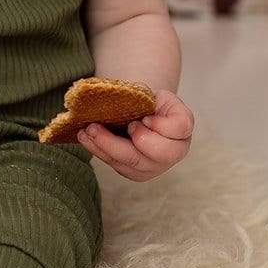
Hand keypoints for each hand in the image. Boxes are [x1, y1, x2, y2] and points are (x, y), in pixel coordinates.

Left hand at [77, 87, 193, 181]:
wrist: (143, 115)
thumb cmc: (151, 104)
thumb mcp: (157, 95)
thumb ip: (151, 99)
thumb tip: (133, 110)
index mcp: (182, 130)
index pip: (179, 128)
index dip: (161, 124)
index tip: (145, 117)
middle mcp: (173, 153)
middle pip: (155, 153)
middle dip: (131, 139)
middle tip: (107, 125)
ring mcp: (153, 167)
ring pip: (130, 162)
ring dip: (105, 145)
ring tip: (88, 130)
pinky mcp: (134, 173)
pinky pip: (115, 164)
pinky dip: (98, 150)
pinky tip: (85, 137)